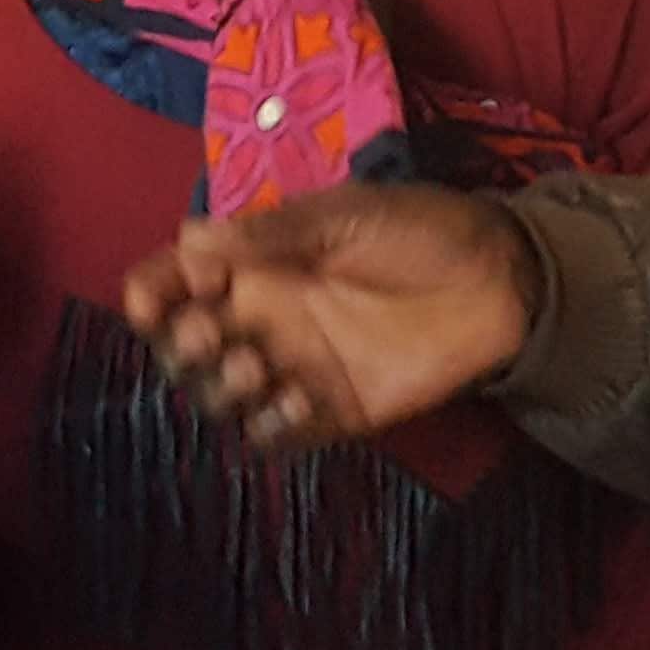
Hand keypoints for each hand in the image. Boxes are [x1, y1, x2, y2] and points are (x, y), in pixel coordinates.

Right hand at [121, 183, 540, 447]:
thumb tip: (189, 237)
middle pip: (186, 347)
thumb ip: (272, 233)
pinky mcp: (331, 410)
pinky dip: (273, 427)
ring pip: (221, 396)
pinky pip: (278, 434)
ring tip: (256, 367)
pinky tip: (298, 402)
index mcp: (256, 263)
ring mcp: (294, 367)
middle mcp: (264, 316)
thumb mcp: (347, 215)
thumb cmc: (422, 230)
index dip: (151, 293)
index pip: (177, 282)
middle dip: (181, 345)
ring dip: (221, 388)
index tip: (149, 301)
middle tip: (214, 332)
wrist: (500, 280)